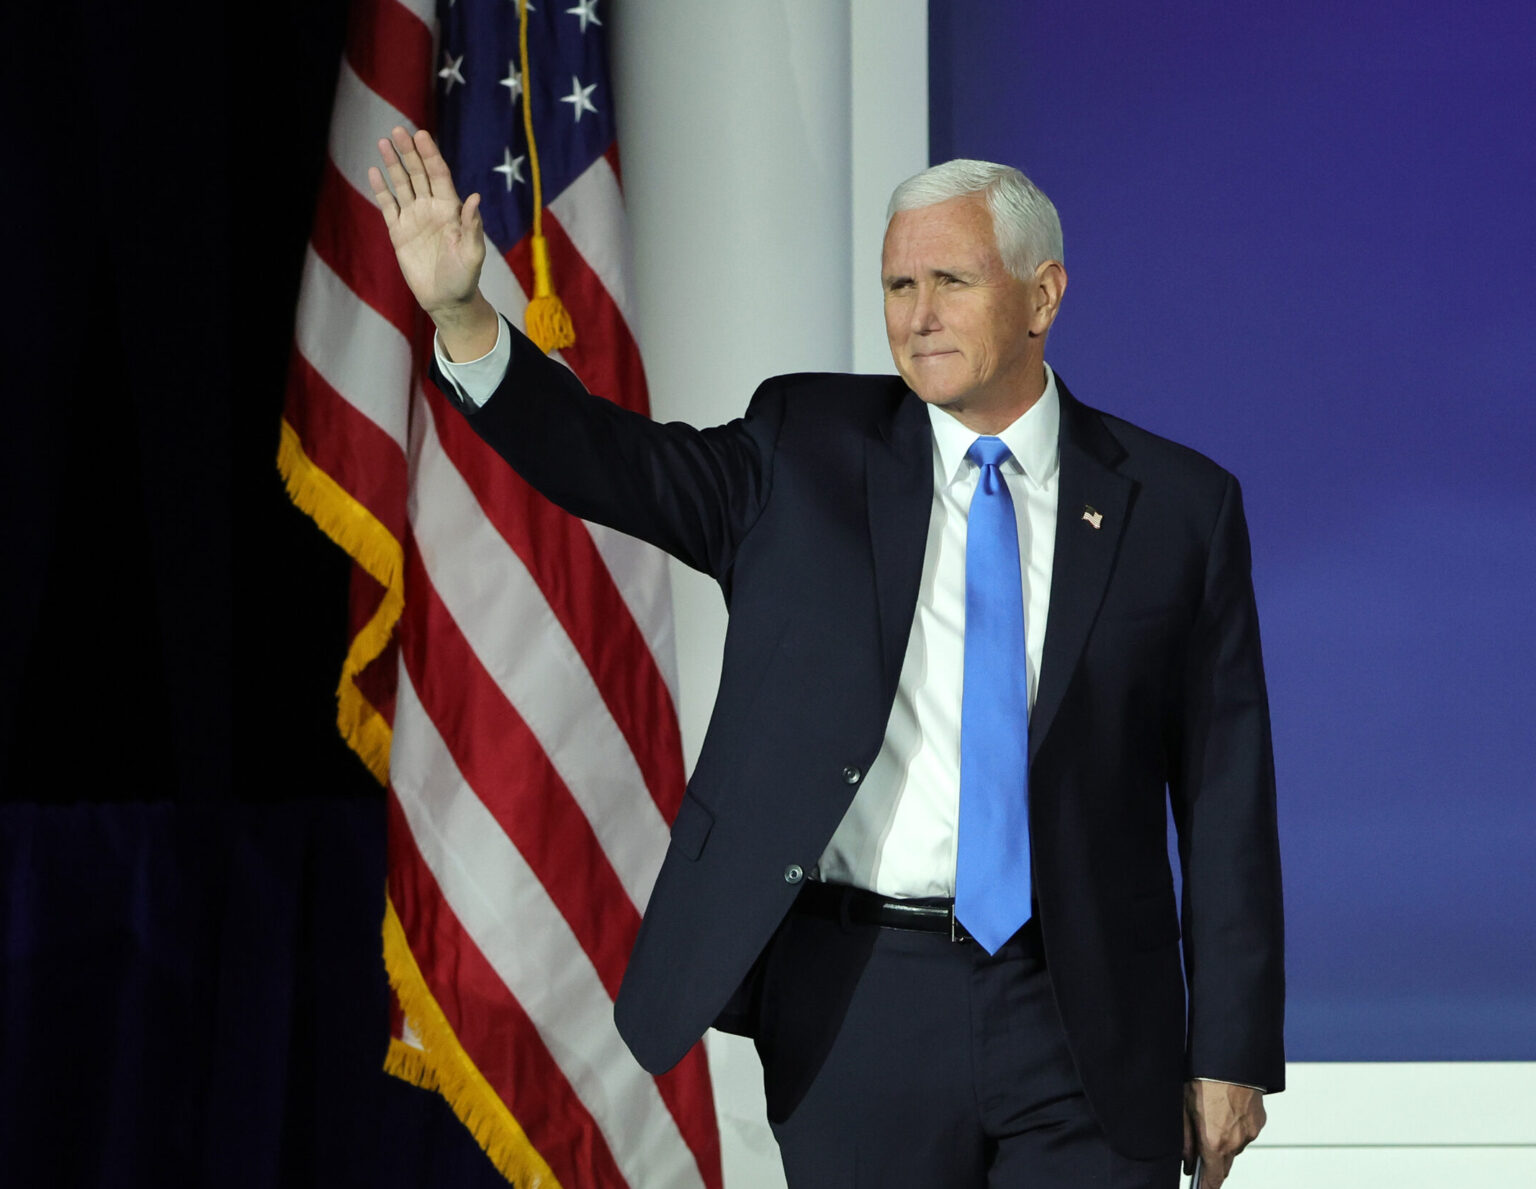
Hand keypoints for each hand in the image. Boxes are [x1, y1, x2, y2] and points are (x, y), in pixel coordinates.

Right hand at [368, 126, 494, 351]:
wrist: (446, 300)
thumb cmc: (465, 278)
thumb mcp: (473, 253)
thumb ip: (472, 226)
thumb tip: (474, 197)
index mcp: (450, 209)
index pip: (438, 175)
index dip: (430, 155)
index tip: (421, 135)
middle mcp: (431, 208)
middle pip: (418, 173)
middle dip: (409, 152)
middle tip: (398, 130)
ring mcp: (413, 218)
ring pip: (402, 184)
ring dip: (393, 164)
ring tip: (383, 142)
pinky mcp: (398, 232)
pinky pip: (388, 206)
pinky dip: (381, 189)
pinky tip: (374, 171)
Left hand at [1182, 1080, 1264, 1187]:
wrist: (1231, 1061)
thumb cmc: (1204, 1080)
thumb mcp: (1184, 1109)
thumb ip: (1186, 1140)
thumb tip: (1187, 1161)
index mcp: (1214, 1141)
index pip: (1212, 1179)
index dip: (1206, 1187)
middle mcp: (1235, 1142)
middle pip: (1224, 1166)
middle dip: (1213, 1164)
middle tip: (1201, 1153)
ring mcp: (1249, 1133)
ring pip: (1235, 1149)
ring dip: (1225, 1144)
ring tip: (1213, 1122)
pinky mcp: (1258, 1123)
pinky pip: (1245, 1134)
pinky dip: (1236, 1130)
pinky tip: (1227, 1114)